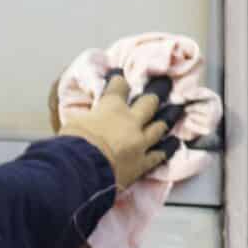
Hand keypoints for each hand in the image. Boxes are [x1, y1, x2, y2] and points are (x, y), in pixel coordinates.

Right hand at [56, 70, 179, 191]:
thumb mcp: (72, 123)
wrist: (82, 170)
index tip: (120, 77)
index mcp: (111, 107)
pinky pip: (160, 155)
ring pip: (159, 126)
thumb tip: (82, 118)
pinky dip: (167, 148)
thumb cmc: (72, 145)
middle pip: (149, 102)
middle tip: (164, 85)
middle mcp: (130, 121)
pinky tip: (174, 144)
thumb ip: (83, 118)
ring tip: (176, 110)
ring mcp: (139, 142)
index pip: (118, 87)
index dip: (119, 80)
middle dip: (155, 93)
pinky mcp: (142, 164)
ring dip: (168, 118)